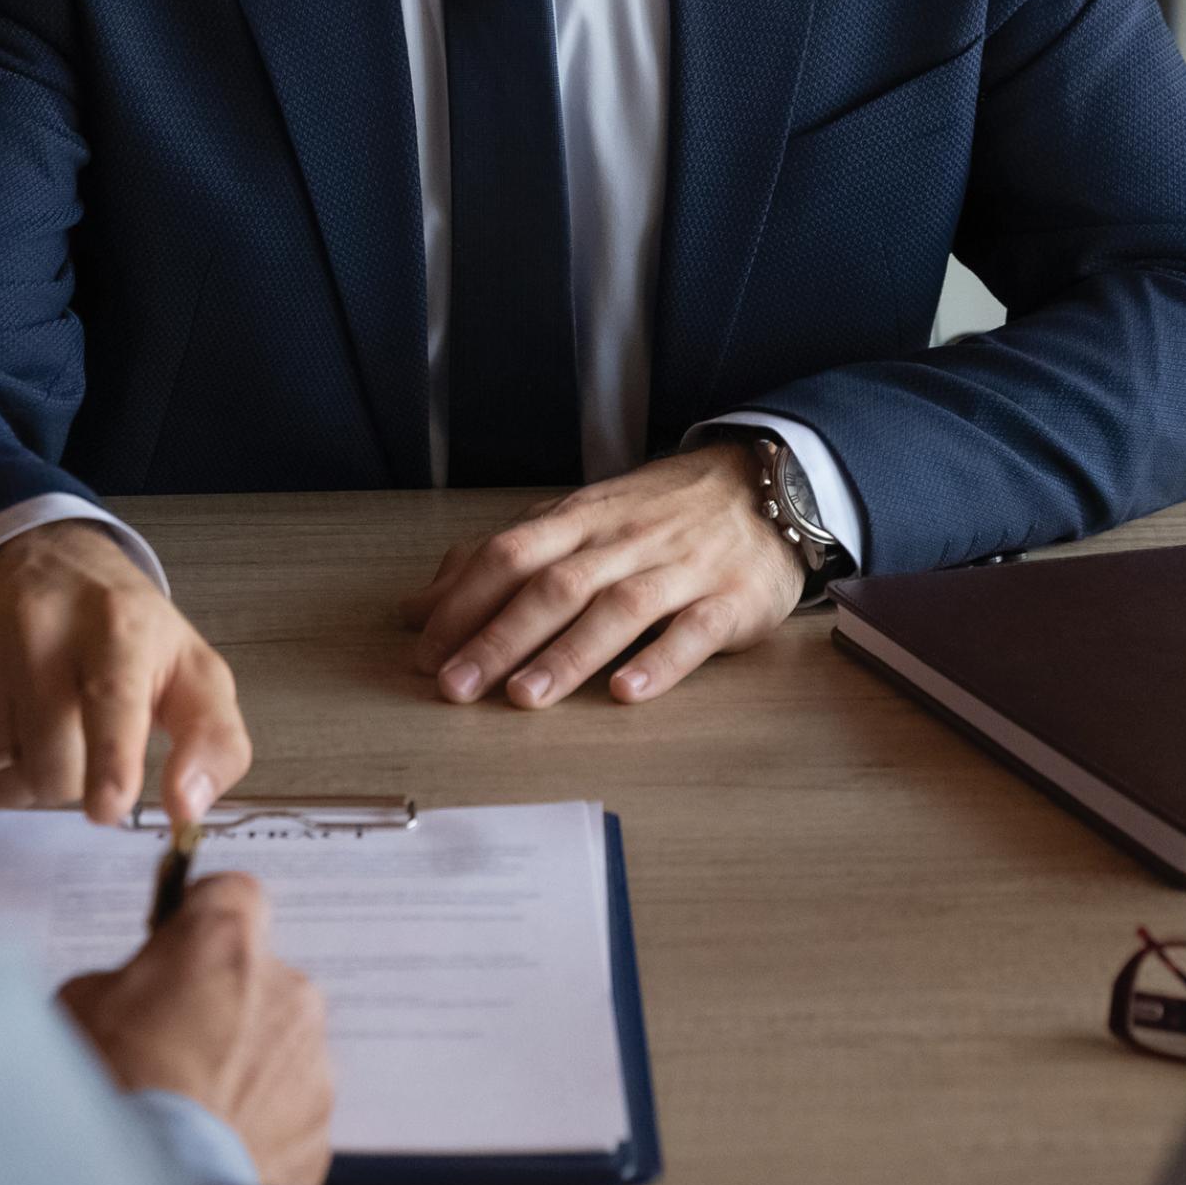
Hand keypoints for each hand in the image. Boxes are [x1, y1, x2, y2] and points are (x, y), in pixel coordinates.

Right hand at [0, 520, 252, 823]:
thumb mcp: (190, 673)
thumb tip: (187, 809)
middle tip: (76, 742)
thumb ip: (213, 743)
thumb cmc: (124, 631)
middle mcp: (38, 621)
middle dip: (69, 779)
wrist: (38, 557)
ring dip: (18, 781)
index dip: (110, 762)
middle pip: (50, 761)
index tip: (108, 808)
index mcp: (118, 623)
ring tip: (34, 733)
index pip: (111, 698)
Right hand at [59, 875, 333, 1184]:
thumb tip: (139, 989)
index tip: (185, 941)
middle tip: (173, 1043)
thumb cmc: (110, 1085)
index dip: (205, 918)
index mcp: (225, 940)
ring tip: (192, 1104)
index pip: (234, 893)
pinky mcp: (318, 1119)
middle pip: (259, 975)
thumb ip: (131, 978)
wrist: (154, 1183)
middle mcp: (285, 986)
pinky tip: (214, 1138)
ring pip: (278, 1042)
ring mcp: (310, 1056)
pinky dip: (259, 1116)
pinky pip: (288, 1102)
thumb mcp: (82, 1002)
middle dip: (225, 1000)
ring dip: (245, 1061)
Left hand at [397, 442, 803, 709]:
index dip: (464, 603)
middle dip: (499, 638)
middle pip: (554, 586)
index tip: (425, 653)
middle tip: (455, 688)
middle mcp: (624, 542)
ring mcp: (679, 569)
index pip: (511, 555)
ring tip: (524, 697)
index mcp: (582, 520)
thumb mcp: (578, 521)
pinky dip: (658, 663)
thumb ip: (504, 560)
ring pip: (616, 609)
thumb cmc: (658, 515)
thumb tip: (419, 607)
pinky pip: (692, 631)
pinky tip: (624, 693)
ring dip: (566, 654)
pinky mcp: (730, 600)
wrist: (766, 487)